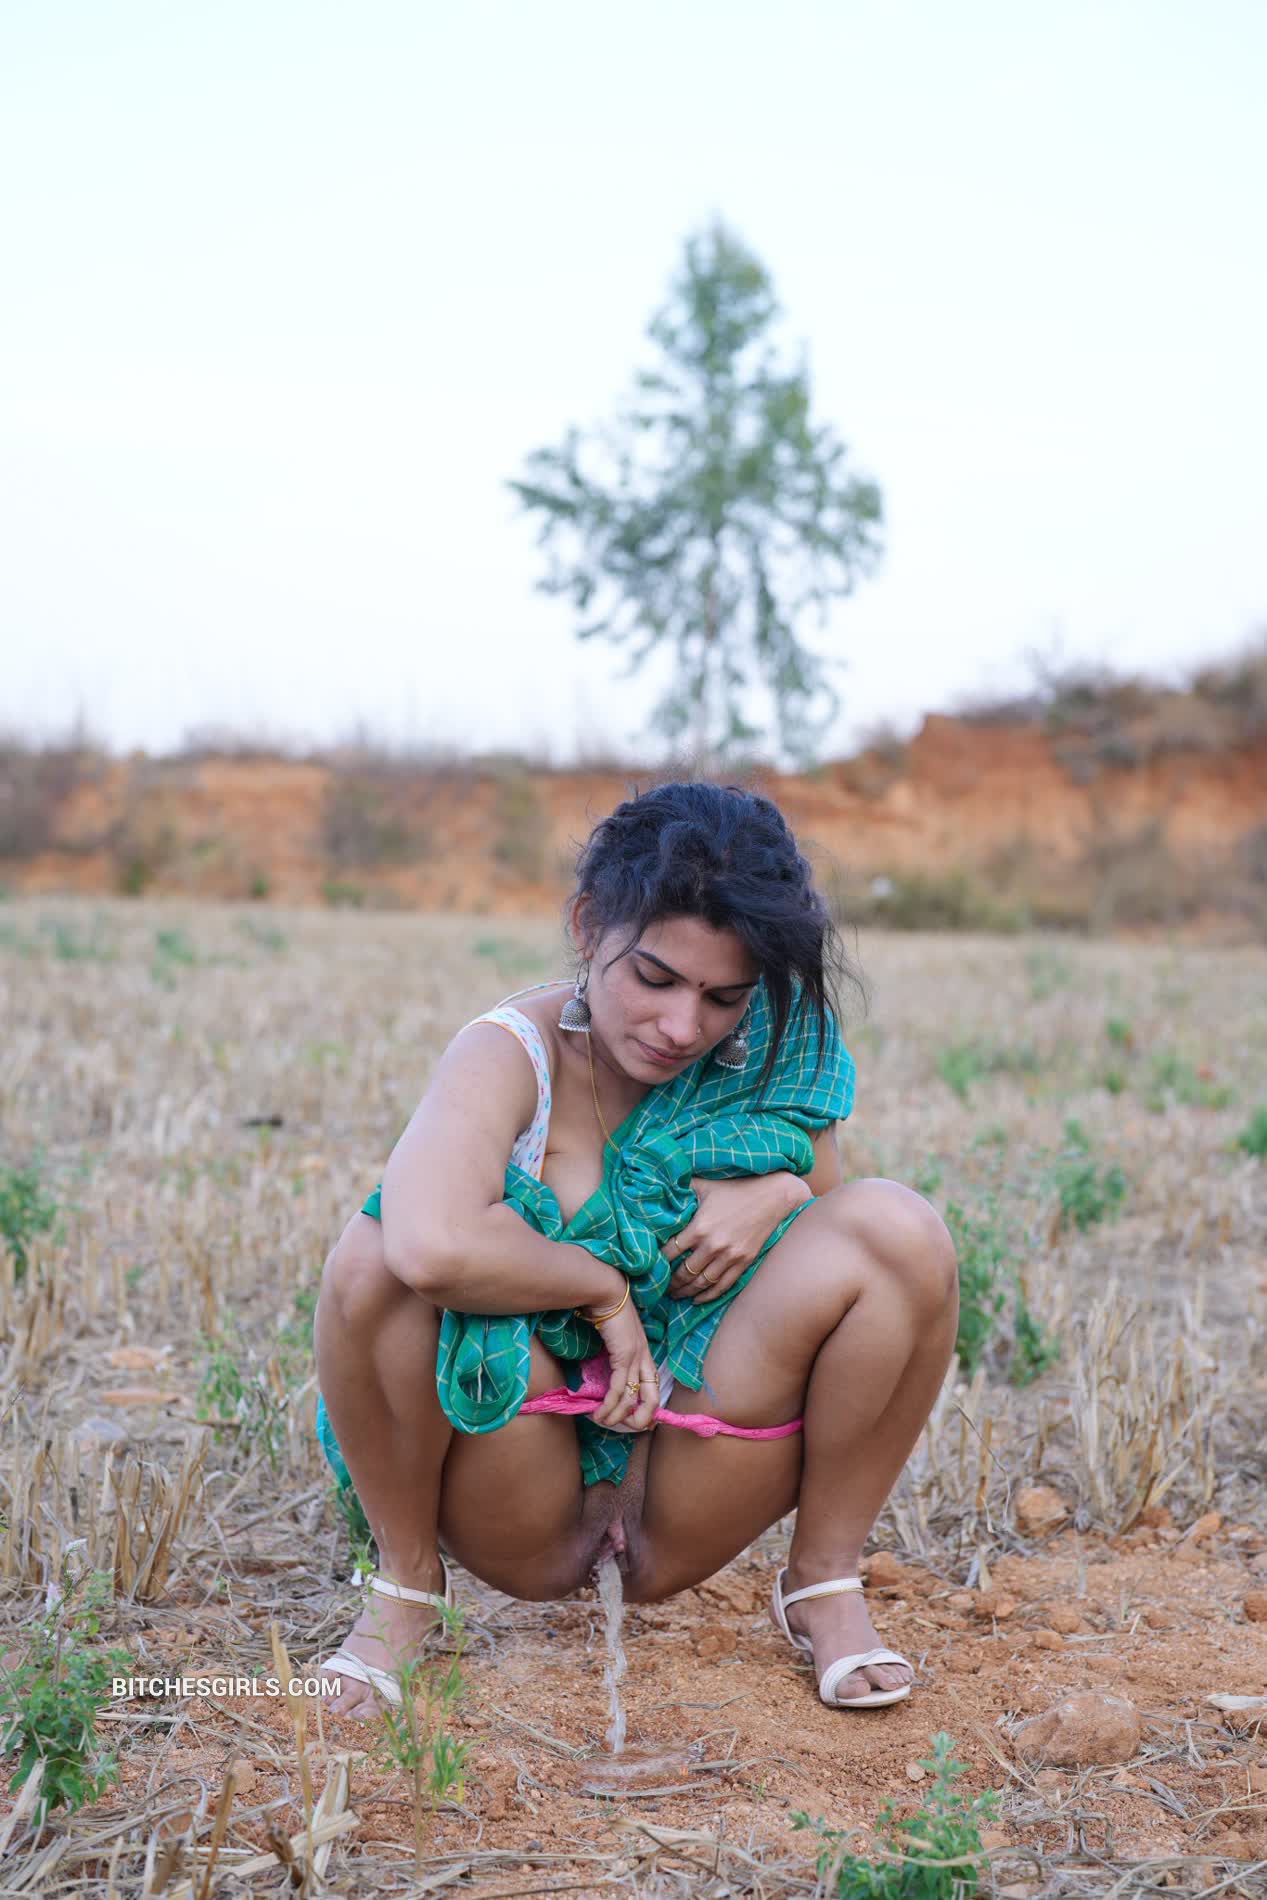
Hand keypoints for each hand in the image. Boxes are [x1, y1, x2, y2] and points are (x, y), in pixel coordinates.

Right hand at [588, 1297, 659, 1432]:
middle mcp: (644, 1358)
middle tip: (622, 1427)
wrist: (606, 1293)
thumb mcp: (616, 1338)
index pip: (654, 1388)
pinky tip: (600, 1411)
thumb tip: (606, 1375)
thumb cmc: (607, 1312)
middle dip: (640, 1419)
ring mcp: (636, 1357)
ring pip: (632, 1397)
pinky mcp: (624, 1356)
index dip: (649, 1410)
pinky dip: (610, 1404)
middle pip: (652, 1399)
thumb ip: (616, 1355)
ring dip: (615, 1415)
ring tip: (601, 1421)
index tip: (634, 1422)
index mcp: (645, 1355)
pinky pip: (619, 1388)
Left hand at [665, 1174, 810, 1303]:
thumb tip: (659, 1186)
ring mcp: (729, 1256)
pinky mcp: (743, 1262)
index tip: (651, 1265)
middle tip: (660, 1286)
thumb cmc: (736, 1188)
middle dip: (670, 1282)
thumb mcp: (705, 1185)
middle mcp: (713, 1245)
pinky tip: (697, 1299)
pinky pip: (722, 1286)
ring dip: (686, 1291)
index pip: (670, 1252)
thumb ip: (682, 1188)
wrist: (772, 1197)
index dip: (658, 1261)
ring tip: (675, 1294)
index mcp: (699, 1227)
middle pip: (684, 1272)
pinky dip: (708, 1295)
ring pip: (701, 1283)